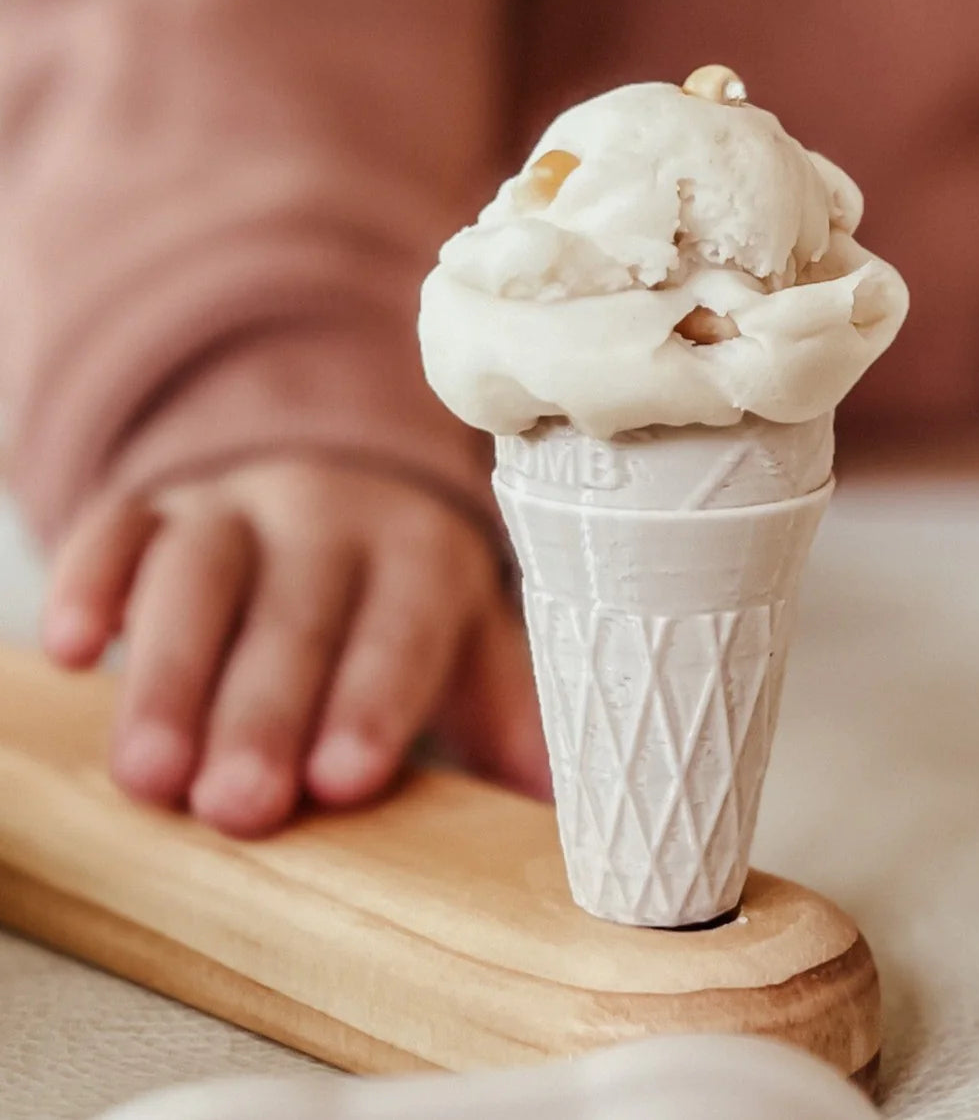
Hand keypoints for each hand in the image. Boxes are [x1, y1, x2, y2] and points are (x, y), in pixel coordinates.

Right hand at [40, 458, 548, 835]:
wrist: (336, 488)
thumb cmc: (405, 597)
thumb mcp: (469, 642)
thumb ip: (511, 716)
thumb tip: (574, 818)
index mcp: (422, 553)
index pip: (402, 627)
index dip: (374, 699)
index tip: (343, 780)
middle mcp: (333, 515)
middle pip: (297, 612)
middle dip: (265, 711)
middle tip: (240, 806)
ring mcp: (240, 504)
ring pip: (200, 575)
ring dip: (171, 673)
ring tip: (151, 776)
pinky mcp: (159, 503)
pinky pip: (117, 526)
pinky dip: (91, 579)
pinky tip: (75, 649)